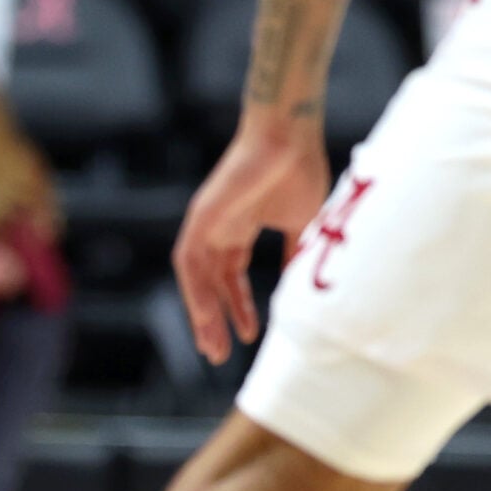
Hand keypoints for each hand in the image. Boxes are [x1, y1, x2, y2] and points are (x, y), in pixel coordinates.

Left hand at [173, 123, 333, 362]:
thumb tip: (298, 287)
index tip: (249, 336)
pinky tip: (205, 317)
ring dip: (201, 314)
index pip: (230, 276)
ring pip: (195, 277)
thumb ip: (294, 255)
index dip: (237, 307)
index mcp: (241, 227)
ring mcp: (208, 221)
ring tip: (212, 348)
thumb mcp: (302, 224)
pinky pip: (189, 260)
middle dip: (214, 319)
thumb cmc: (298, 169)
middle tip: (218, 355)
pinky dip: (194, 291)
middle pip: (209, 282)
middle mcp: (220, 227)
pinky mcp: (201, 216)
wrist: (289, 135)